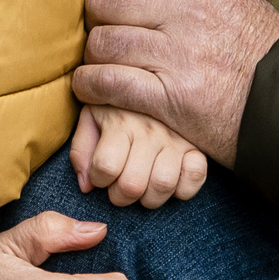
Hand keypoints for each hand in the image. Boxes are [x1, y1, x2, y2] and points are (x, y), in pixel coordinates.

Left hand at [70, 0, 278, 165]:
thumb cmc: (265, 55)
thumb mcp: (236, 0)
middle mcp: (188, 10)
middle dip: (94, 14)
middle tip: (99, 27)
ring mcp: (178, 54)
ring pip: (104, 41)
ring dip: (93, 53)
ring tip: (98, 61)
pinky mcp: (171, 98)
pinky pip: (109, 82)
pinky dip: (89, 85)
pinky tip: (90, 87)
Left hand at [70, 105, 209, 209]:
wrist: (158, 81)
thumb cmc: (117, 108)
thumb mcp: (91, 119)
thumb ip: (82, 150)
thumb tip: (87, 185)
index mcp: (120, 121)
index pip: (105, 168)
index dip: (98, 179)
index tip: (101, 174)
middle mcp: (149, 130)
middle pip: (132, 185)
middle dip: (120, 196)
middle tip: (119, 187)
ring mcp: (175, 139)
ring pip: (163, 185)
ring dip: (149, 198)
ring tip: (143, 188)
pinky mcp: (197, 147)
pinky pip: (195, 177)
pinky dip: (183, 188)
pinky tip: (170, 182)